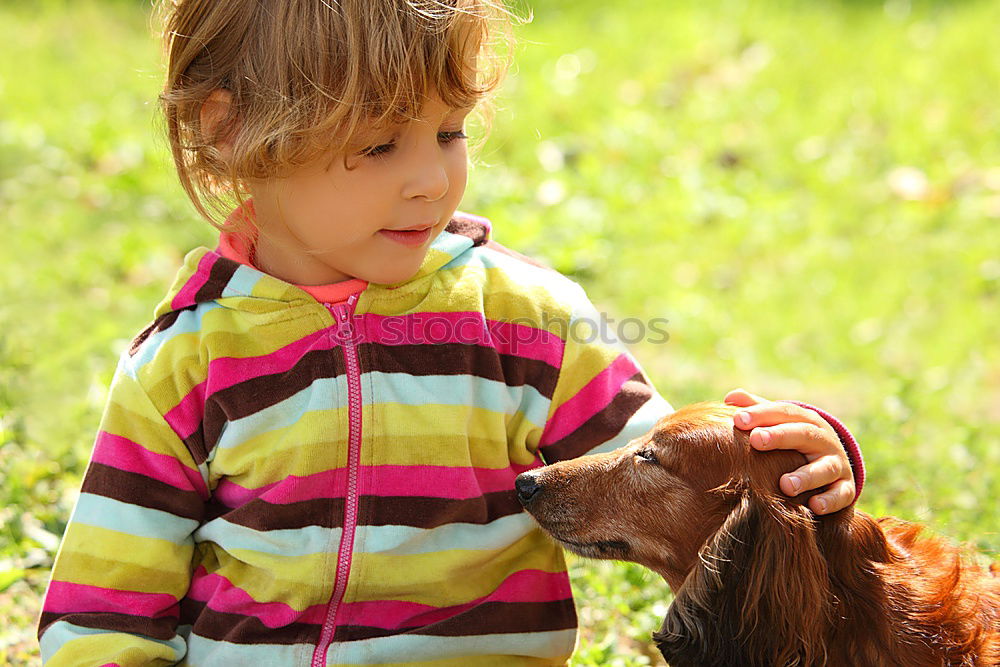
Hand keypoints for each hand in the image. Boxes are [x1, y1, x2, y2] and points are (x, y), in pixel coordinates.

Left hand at [724, 388, 855, 514]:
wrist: (836, 464)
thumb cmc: (795, 442)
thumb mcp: (780, 424)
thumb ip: (758, 410)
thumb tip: (730, 397)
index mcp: (805, 420)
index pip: (784, 412)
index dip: (761, 414)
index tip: (738, 419)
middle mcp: (824, 439)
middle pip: (804, 434)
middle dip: (781, 436)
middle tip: (756, 440)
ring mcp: (837, 464)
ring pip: (825, 467)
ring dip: (806, 476)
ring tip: (785, 485)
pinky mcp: (846, 487)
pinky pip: (842, 494)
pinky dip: (830, 500)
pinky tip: (814, 506)